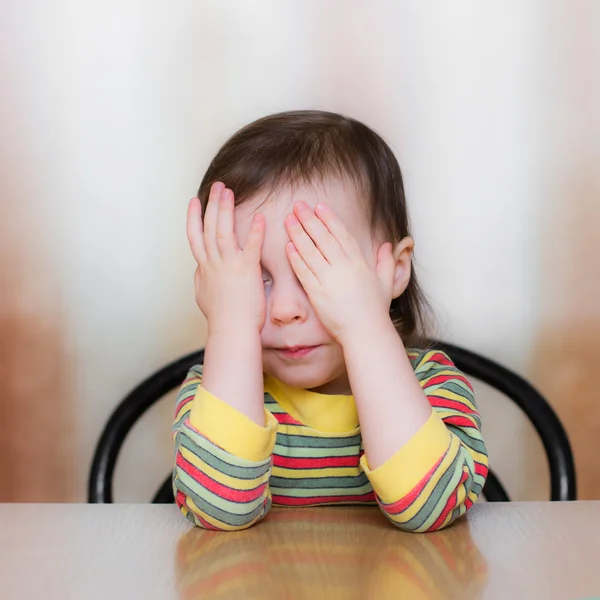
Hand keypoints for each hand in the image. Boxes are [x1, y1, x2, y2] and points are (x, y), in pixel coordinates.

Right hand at [187, 182, 265, 334]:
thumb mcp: (203, 296)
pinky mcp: (247, 271)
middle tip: (217, 186)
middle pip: (209, 227)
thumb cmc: (221, 318)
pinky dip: (254, 231)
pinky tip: (260, 217)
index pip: (195, 236)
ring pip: (223, 231)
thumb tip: (199, 271)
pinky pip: (251, 247)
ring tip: (229, 191)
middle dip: (212, 204)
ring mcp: (229, 266)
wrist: (231, 331)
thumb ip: (201, 280)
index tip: (195, 200)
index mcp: (204, 268)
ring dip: (225, 209)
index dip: (193, 217)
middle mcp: (213, 263)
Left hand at [284, 201, 394, 342]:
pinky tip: (288, 247)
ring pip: (310, 252)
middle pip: (323, 238)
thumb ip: (385, 263)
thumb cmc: (375, 310)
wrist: (365, 332)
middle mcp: (343, 268)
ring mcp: (329, 280)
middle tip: (298, 205)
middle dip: (309, 220)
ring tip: (288, 220)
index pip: (342, 235)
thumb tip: (388, 246)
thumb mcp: (385, 283)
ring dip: (298, 234)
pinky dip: (296, 259)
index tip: (319, 206)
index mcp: (359, 263)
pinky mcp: (317, 294)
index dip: (329, 219)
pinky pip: (304, 272)